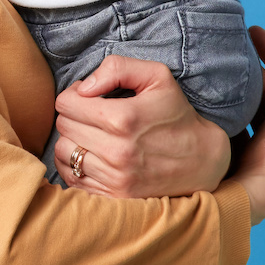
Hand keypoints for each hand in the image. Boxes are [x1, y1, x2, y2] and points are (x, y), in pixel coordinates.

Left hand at [51, 56, 231, 198]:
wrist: (201, 160)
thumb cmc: (175, 114)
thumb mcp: (157, 77)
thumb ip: (118, 68)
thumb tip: (83, 87)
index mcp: (123, 119)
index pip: (66, 103)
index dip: (74, 95)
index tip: (89, 98)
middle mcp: (117, 151)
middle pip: (63, 127)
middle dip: (74, 116)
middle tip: (93, 116)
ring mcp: (114, 178)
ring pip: (63, 153)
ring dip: (73, 141)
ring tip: (93, 136)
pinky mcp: (113, 196)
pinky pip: (71, 178)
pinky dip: (75, 165)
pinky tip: (94, 156)